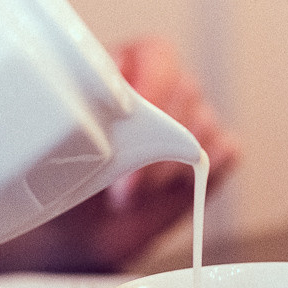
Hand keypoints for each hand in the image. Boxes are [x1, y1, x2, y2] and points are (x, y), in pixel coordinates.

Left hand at [62, 36, 240, 269]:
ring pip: (205, 123)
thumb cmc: (64, 180)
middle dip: (157, 144)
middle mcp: (162, 88)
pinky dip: (206, 173)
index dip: (152, 86)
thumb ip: (83, 117)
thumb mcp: (60, 146)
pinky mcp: (211, 154)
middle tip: (125, 186)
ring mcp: (190, 120)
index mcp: (125, 69)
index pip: (157, 55)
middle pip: (186, 90)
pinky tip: (170, 190)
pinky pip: (226, 150)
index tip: (138, 124)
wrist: (78, 233)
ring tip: (134, 196)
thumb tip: (104, 103)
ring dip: (170, 167)